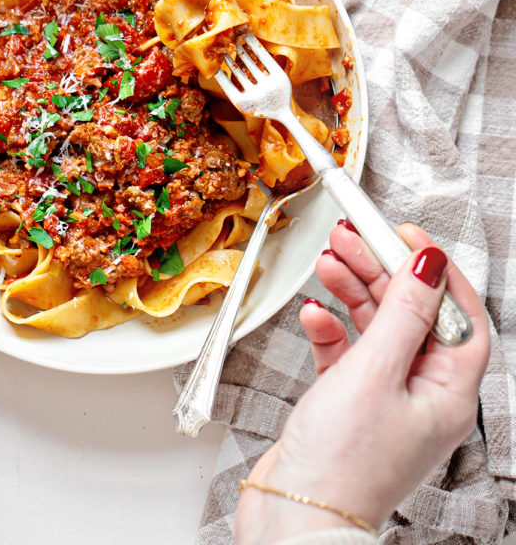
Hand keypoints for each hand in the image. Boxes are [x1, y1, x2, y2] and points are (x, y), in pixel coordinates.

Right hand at [235, 222, 489, 542]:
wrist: (293, 518)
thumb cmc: (341, 464)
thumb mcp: (376, 371)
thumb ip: (403, 311)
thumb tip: (430, 263)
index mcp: (448, 394)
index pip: (458, 316)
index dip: (436, 271)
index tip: (406, 235)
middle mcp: (421, 396)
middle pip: (411, 314)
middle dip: (381, 271)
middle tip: (353, 237)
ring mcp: (384, 400)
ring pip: (376, 327)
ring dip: (352, 291)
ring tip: (329, 261)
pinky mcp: (348, 404)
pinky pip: (346, 351)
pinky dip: (330, 328)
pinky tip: (314, 314)